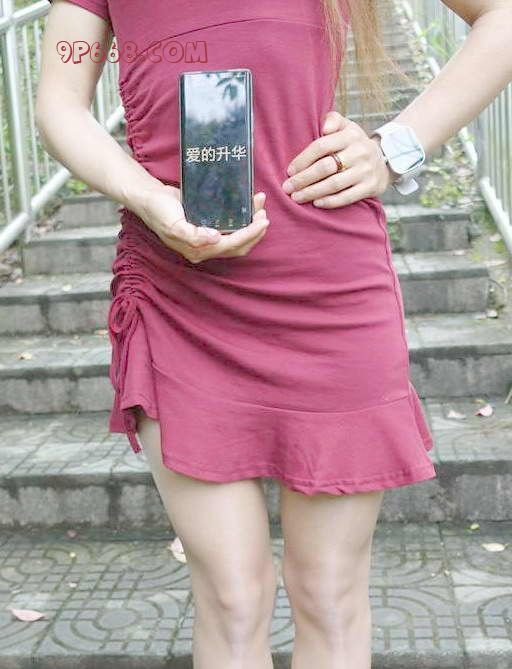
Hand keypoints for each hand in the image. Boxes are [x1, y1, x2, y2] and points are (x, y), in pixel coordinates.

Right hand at [138, 185, 269, 263]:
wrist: (149, 198)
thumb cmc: (158, 211)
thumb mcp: (172, 225)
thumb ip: (192, 236)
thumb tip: (215, 239)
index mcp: (198, 250)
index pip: (231, 245)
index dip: (249, 235)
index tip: (263, 222)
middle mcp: (205, 247)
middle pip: (238, 245)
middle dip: (255, 231)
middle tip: (264, 214)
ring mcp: (207, 237)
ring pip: (237, 236)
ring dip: (251, 224)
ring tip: (259, 206)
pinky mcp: (208, 225)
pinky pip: (230, 225)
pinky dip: (242, 217)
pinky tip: (248, 204)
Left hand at [281, 110, 394, 207]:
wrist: (384, 160)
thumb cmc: (354, 144)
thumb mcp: (346, 126)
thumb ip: (332, 120)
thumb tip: (324, 127)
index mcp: (350, 135)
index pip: (321, 146)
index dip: (303, 159)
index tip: (290, 171)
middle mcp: (359, 152)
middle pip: (325, 167)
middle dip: (303, 179)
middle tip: (287, 188)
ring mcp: (365, 170)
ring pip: (334, 184)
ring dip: (312, 192)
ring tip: (296, 197)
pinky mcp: (370, 187)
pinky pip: (347, 197)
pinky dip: (330, 201)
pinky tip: (316, 203)